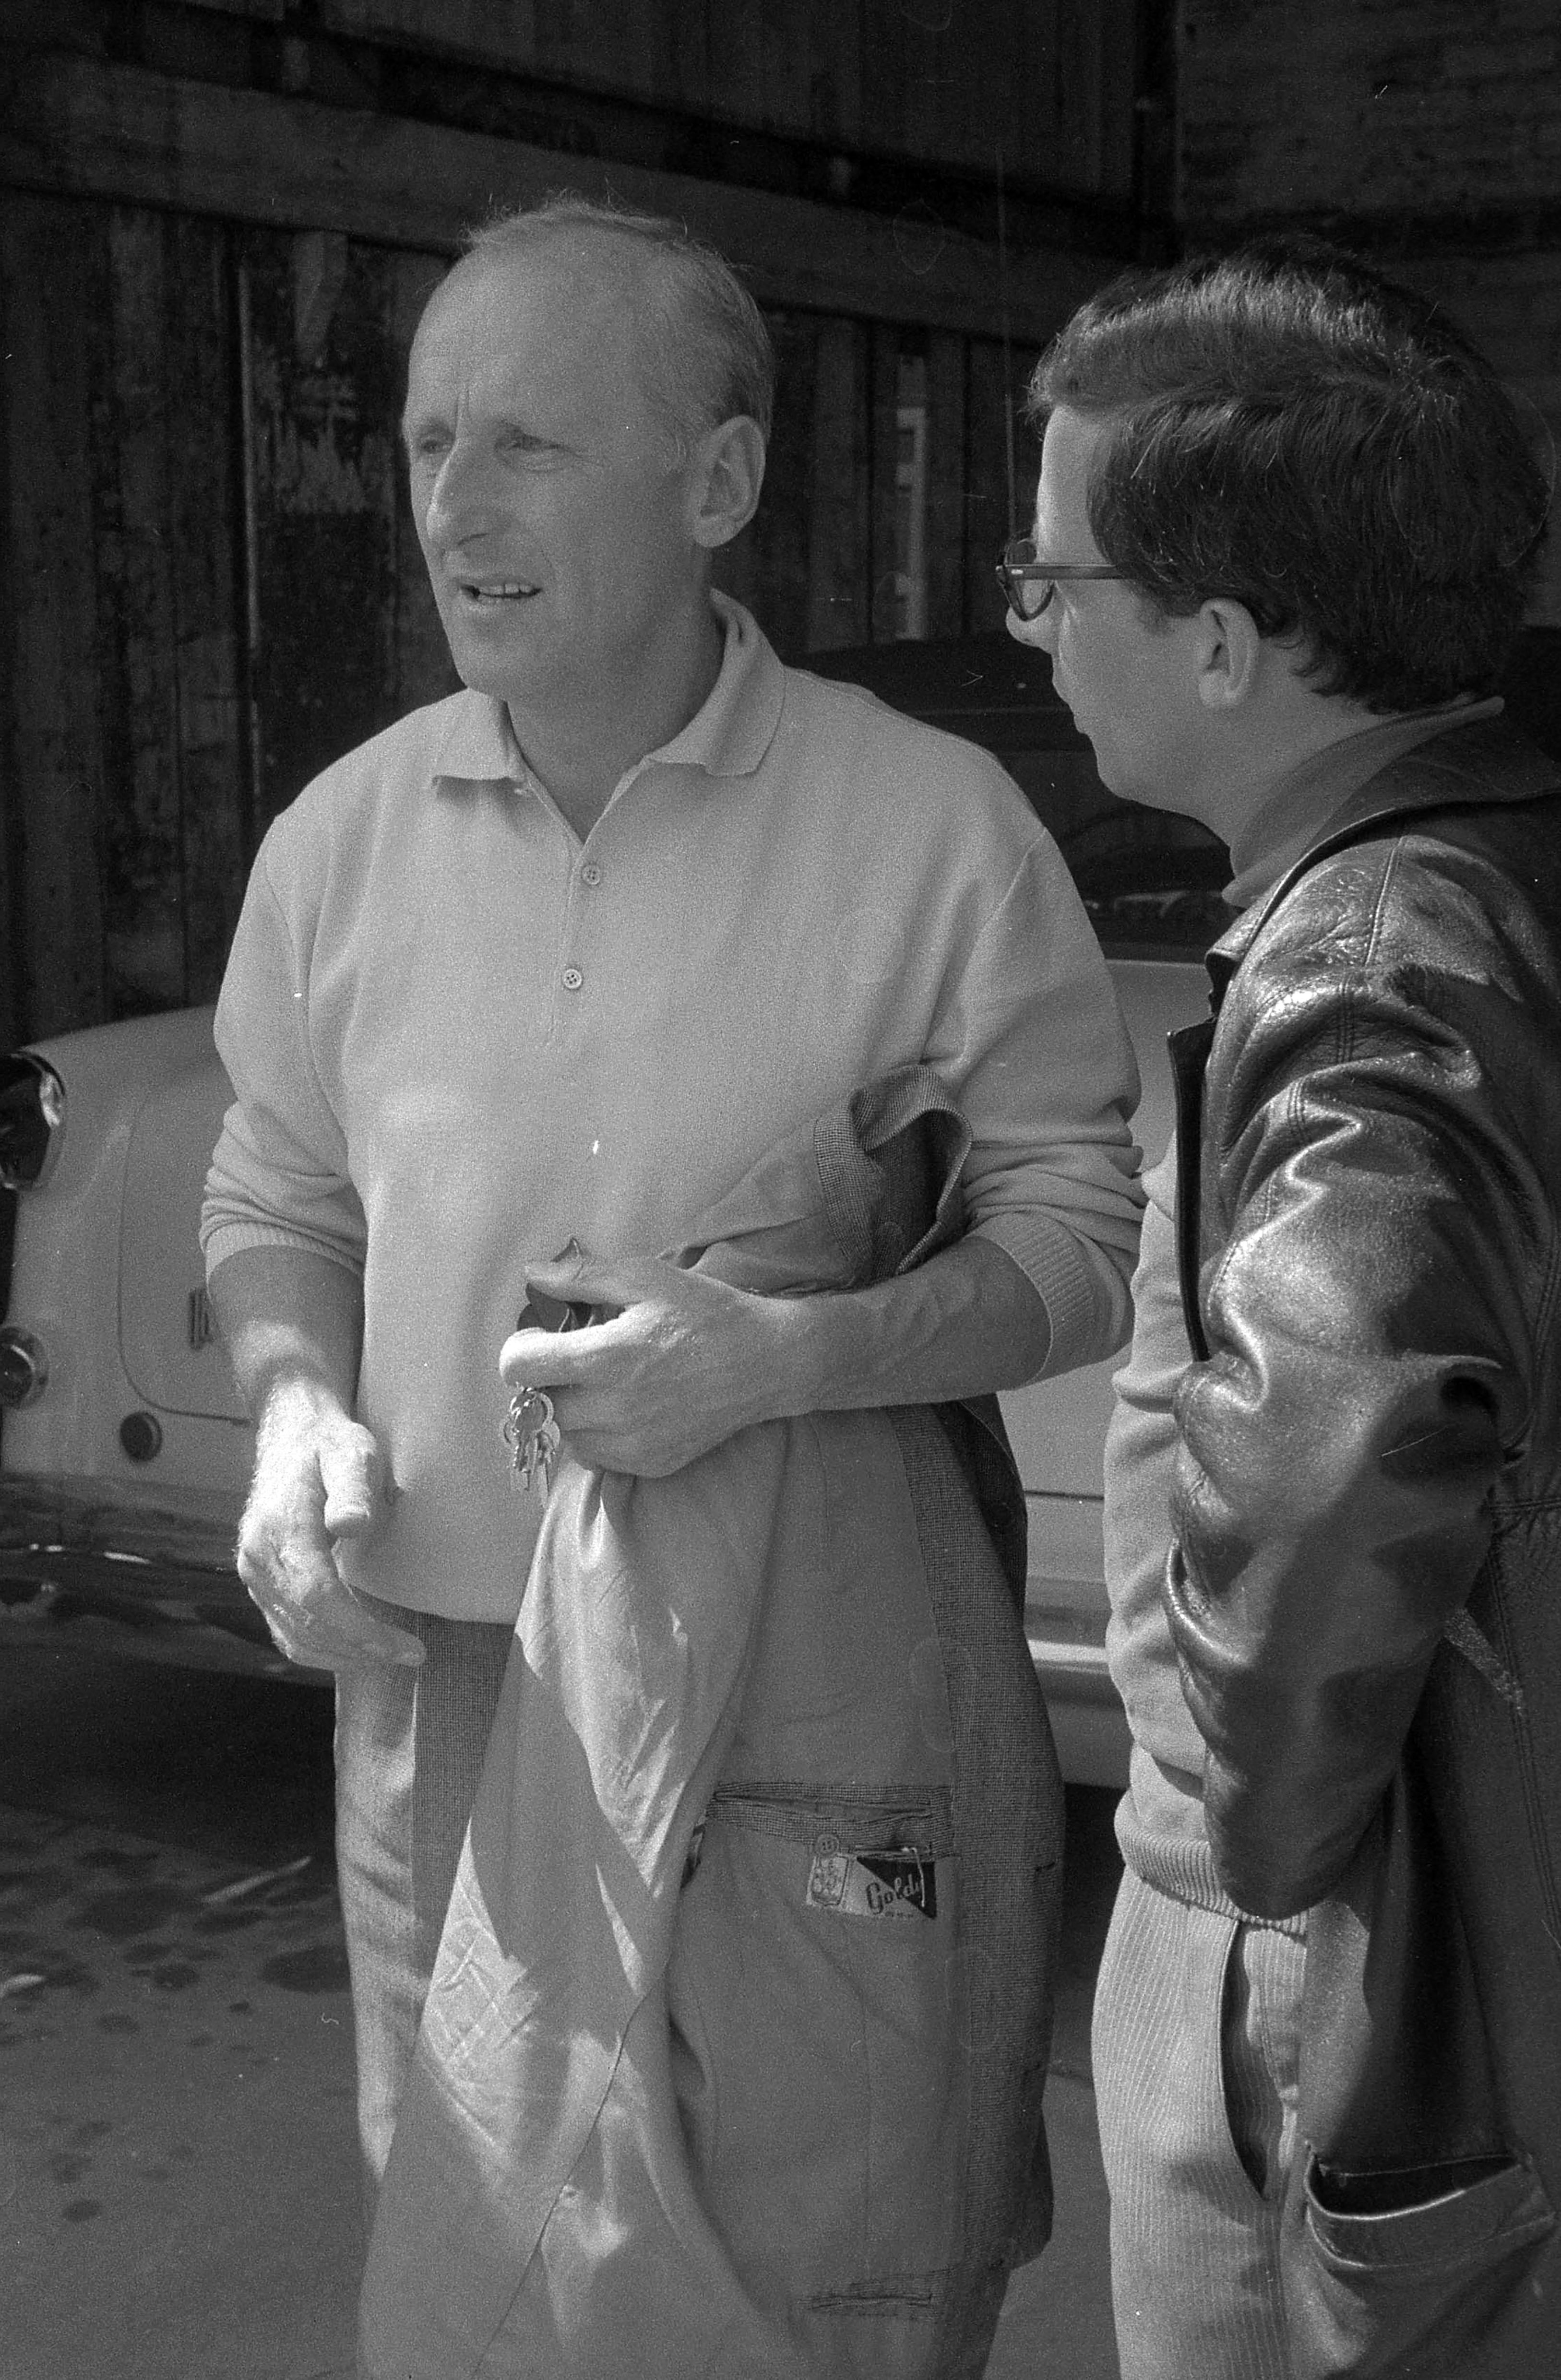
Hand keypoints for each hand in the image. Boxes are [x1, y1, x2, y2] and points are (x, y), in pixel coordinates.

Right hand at [236, 1385, 422, 1669]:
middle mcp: (258, 1559)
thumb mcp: (351, 1453)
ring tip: (392, 1658)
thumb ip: (353, 1488)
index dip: (360, 1630)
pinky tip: (358, 1651)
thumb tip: (350, 1524)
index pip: (318, 1597)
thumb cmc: (330, 1445)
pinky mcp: (261, 1583)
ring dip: (343, 1657)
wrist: (292, 1436)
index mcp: (280, 1530)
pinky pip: (286, 1631)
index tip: (405, 1647)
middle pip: (307, 1625)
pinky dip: (321, 1650)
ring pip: (294, 1637)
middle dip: (361, 1650)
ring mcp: (255, 1575)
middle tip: (412, 1656)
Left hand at [499, 1251, 794, 1477]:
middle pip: (541, 1401)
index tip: (542, 1337)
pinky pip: (597, 1455)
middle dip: (552, 1377)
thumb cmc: (704, 1312)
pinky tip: (628, 1406)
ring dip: (574, 1407)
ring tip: (609, 1381)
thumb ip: (581, 1277)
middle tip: (585, 1354)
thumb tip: (530, 1274)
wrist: (764, 1362)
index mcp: (606, 1357)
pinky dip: (599, 1433)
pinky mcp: (648, 1464)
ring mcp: (631, 1444)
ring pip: (567, 1432)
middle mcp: (613, 1409)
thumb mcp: (644, 1278)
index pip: (520, 1367)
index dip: (521, 1348)